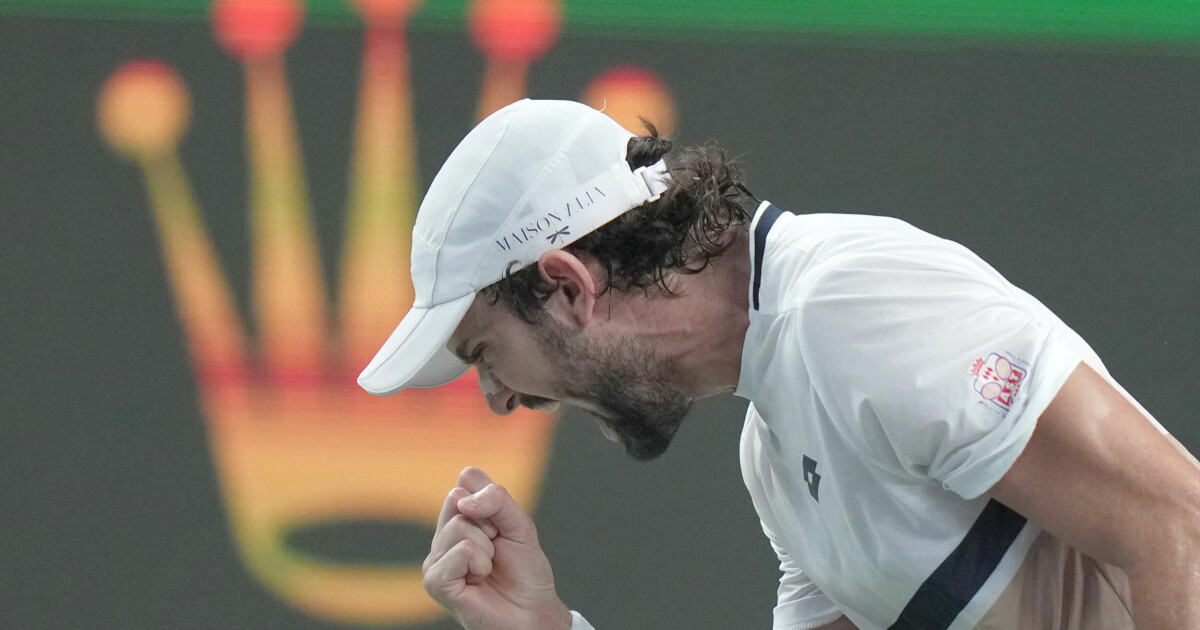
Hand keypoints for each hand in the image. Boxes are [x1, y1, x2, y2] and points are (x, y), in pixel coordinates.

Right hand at [424, 467, 571, 629]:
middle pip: (458, 499)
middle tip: (496, 549)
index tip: (501, 528)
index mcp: (459, 519)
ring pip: (459, 526)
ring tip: (489, 568)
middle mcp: (443, 537)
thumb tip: (461, 497)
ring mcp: (436, 559)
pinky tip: (480, 579)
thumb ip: (496, 499)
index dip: (494, 502)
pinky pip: (461, 551)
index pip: (466, 481)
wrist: (532, 612)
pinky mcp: (435, 581)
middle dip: (489, 522)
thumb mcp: (519, 524)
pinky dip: (480, 563)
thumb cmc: (525, 572)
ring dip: (487, 548)